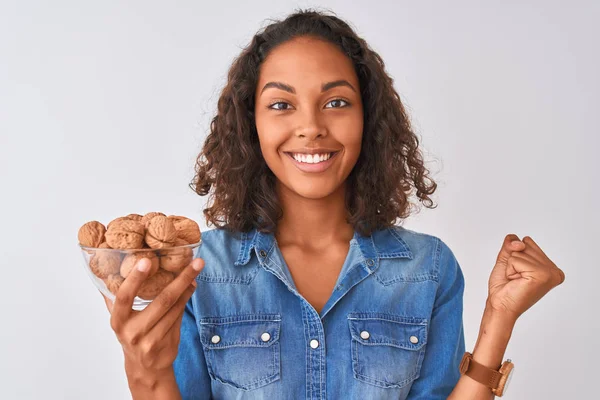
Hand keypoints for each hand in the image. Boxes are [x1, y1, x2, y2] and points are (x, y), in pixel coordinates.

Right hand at [100, 257, 204, 384]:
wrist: (144, 368)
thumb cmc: (132, 335)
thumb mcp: (120, 319)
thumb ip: (116, 298)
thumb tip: (109, 270)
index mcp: (118, 322)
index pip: (124, 297)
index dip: (135, 279)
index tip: (147, 260)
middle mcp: (134, 332)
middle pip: (163, 300)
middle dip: (182, 279)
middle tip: (196, 263)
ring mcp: (152, 340)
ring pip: (175, 308)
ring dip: (187, 288)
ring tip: (195, 272)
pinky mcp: (168, 344)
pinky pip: (179, 317)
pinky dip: (186, 300)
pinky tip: (190, 288)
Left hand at [487, 234, 564, 321]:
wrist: (500, 306)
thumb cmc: (504, 287)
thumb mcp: (506, 258)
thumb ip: (512, 244)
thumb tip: (519, 242)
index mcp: (550, 267)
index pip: (526, 241)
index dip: (514, 256)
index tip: (518, 274)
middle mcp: (554, 270)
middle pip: (524, 244)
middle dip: (512, 261)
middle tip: (516, 278)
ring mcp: (549, 273)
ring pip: (519, 251)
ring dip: (511, 266)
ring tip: (516, 281)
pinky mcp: (541, 275)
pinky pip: (515, 259)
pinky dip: (510, 270)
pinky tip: (516, 282)